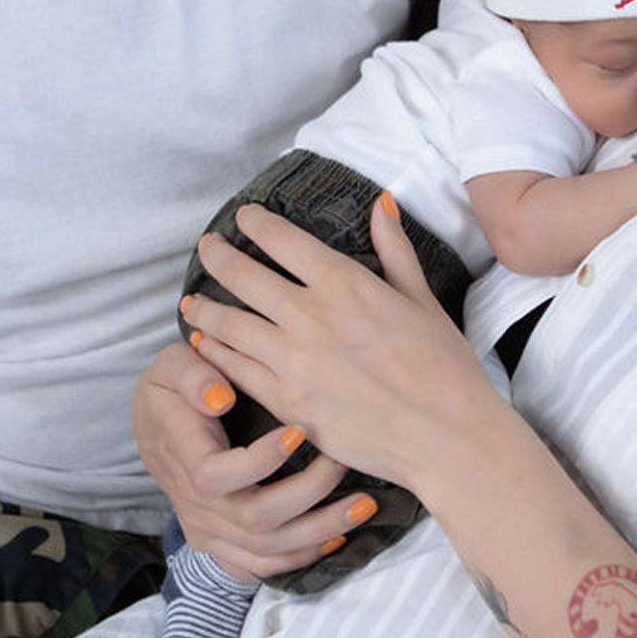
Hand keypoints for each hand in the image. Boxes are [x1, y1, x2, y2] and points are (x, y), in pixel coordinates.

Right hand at [132, 338, 361, 579]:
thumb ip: (192, 377)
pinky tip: (336, 536)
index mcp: (182, 457)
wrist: (155, 425)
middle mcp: (195, 503)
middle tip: (343, 462)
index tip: (298, 431)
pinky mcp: (223, 544)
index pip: (216, 476)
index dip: (259, 460)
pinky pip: (261, 565)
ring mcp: (209, 529)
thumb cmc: (172, 388)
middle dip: (308, 494)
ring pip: (265, 550)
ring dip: (318, 530)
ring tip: (362, 505)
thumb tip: (220, 398)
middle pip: (253, 519)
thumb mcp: (172, 365)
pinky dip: (301, 556)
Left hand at [186, 194, 503, 490]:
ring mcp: (293, 361)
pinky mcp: (287, 402)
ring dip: (207, 308)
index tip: (243, 217)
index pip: (284, 241)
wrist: (444, 433)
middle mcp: (311, 316)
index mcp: (345, 283)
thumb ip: (394, 249)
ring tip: (192, 300)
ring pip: (231, 325)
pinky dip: (217, 352)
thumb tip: (380, 204)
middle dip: (219, 257)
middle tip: (207, 247)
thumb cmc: (443, 366)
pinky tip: (206, 344)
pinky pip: (238, 370)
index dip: (257, 224)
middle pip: (245, 277)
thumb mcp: (422, 298)